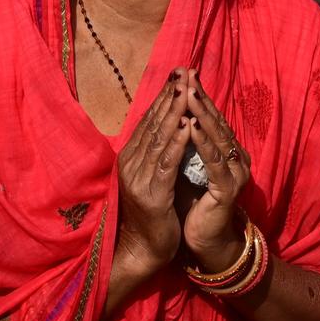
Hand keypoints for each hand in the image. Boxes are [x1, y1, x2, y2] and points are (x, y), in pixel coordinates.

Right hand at [112, 77, 189, 281]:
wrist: (145, 249)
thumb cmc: (155, 212)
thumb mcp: (154, 176)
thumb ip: (158, 151)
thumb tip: (172, 123)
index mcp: (130, 157)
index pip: (148, 120)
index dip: (163, 96)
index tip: (178, 73)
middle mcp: (131, 164)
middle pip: (153, 123)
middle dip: (170, 96)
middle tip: (184, 71)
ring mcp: (139, 179)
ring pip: (159, 139)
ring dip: (174, 112)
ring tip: (186, 90)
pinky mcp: (152, 195)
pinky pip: (166, 163)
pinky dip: (177, 142)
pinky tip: (188, 126)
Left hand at [178, 74, 250, 272]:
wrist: (205, 240)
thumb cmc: (193, 203)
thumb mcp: (185, 167)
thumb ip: (183, 145)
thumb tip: (168, 116)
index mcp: (225, 150)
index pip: (210, 117)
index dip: (197, 95)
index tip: (183, 73)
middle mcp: (234, 157)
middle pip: (215, 121)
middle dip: (199, 98)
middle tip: (187, 74)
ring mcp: (234, 172)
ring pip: (216, 137)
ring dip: (201, 114)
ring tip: (187, 94)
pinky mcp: (227, 189)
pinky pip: (214, 162)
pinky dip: (202, 142)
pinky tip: (191, 127)